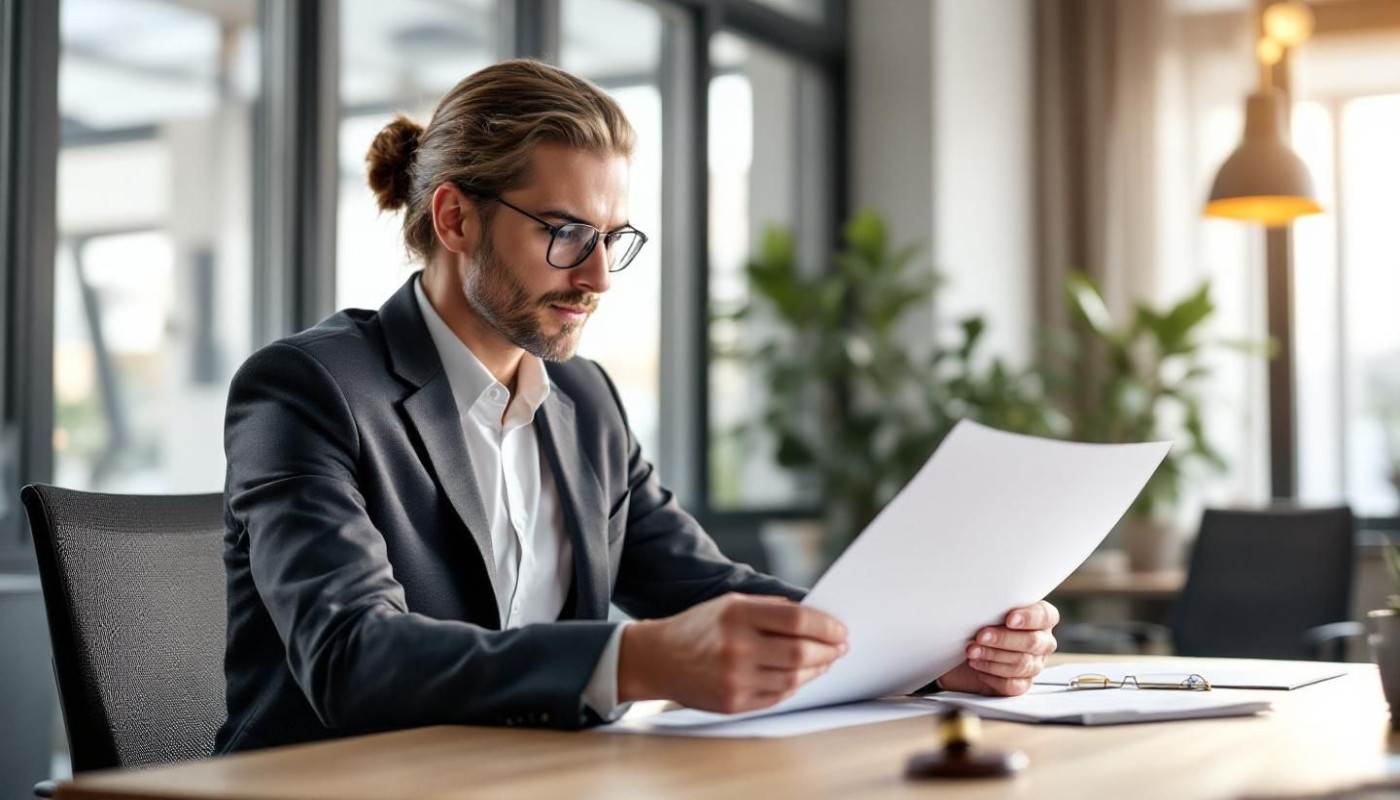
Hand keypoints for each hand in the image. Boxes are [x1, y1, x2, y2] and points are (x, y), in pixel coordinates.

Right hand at [618, 593, 848, 713]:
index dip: (826, 626)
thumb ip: (771, 608)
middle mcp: (737, 647)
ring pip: (794, 678)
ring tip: (823, 661)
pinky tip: (799, 676)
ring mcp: (735, 678)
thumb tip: (814, 617)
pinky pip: (778, 696)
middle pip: (801, 652)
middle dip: (828, 650)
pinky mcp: (734, 702)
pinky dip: (795, 686)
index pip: (797, 620)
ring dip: (816, 670)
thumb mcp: (731, 603)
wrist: (658, 659)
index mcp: (737, 614)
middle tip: (840, 647)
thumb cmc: (699, 627)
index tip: (840, 630)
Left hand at [936, 600, 1059, 695]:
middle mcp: (1042, 641)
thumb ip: (993, 606)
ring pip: (1022, 664)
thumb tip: (986, 603)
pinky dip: (994, 676)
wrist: (962, 650)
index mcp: (1040, 618)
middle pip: (1032, 642)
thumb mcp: (985, 610)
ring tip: (972, 652)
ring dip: (993, 657)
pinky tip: (978, 667)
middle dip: (1003, 639)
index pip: (1045, 616)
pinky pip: (1013, 684)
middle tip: (981, 636)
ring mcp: (1034, 664)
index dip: (1029, 618)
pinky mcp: (1022, 683)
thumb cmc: (978, 625)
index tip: (1009, 619)